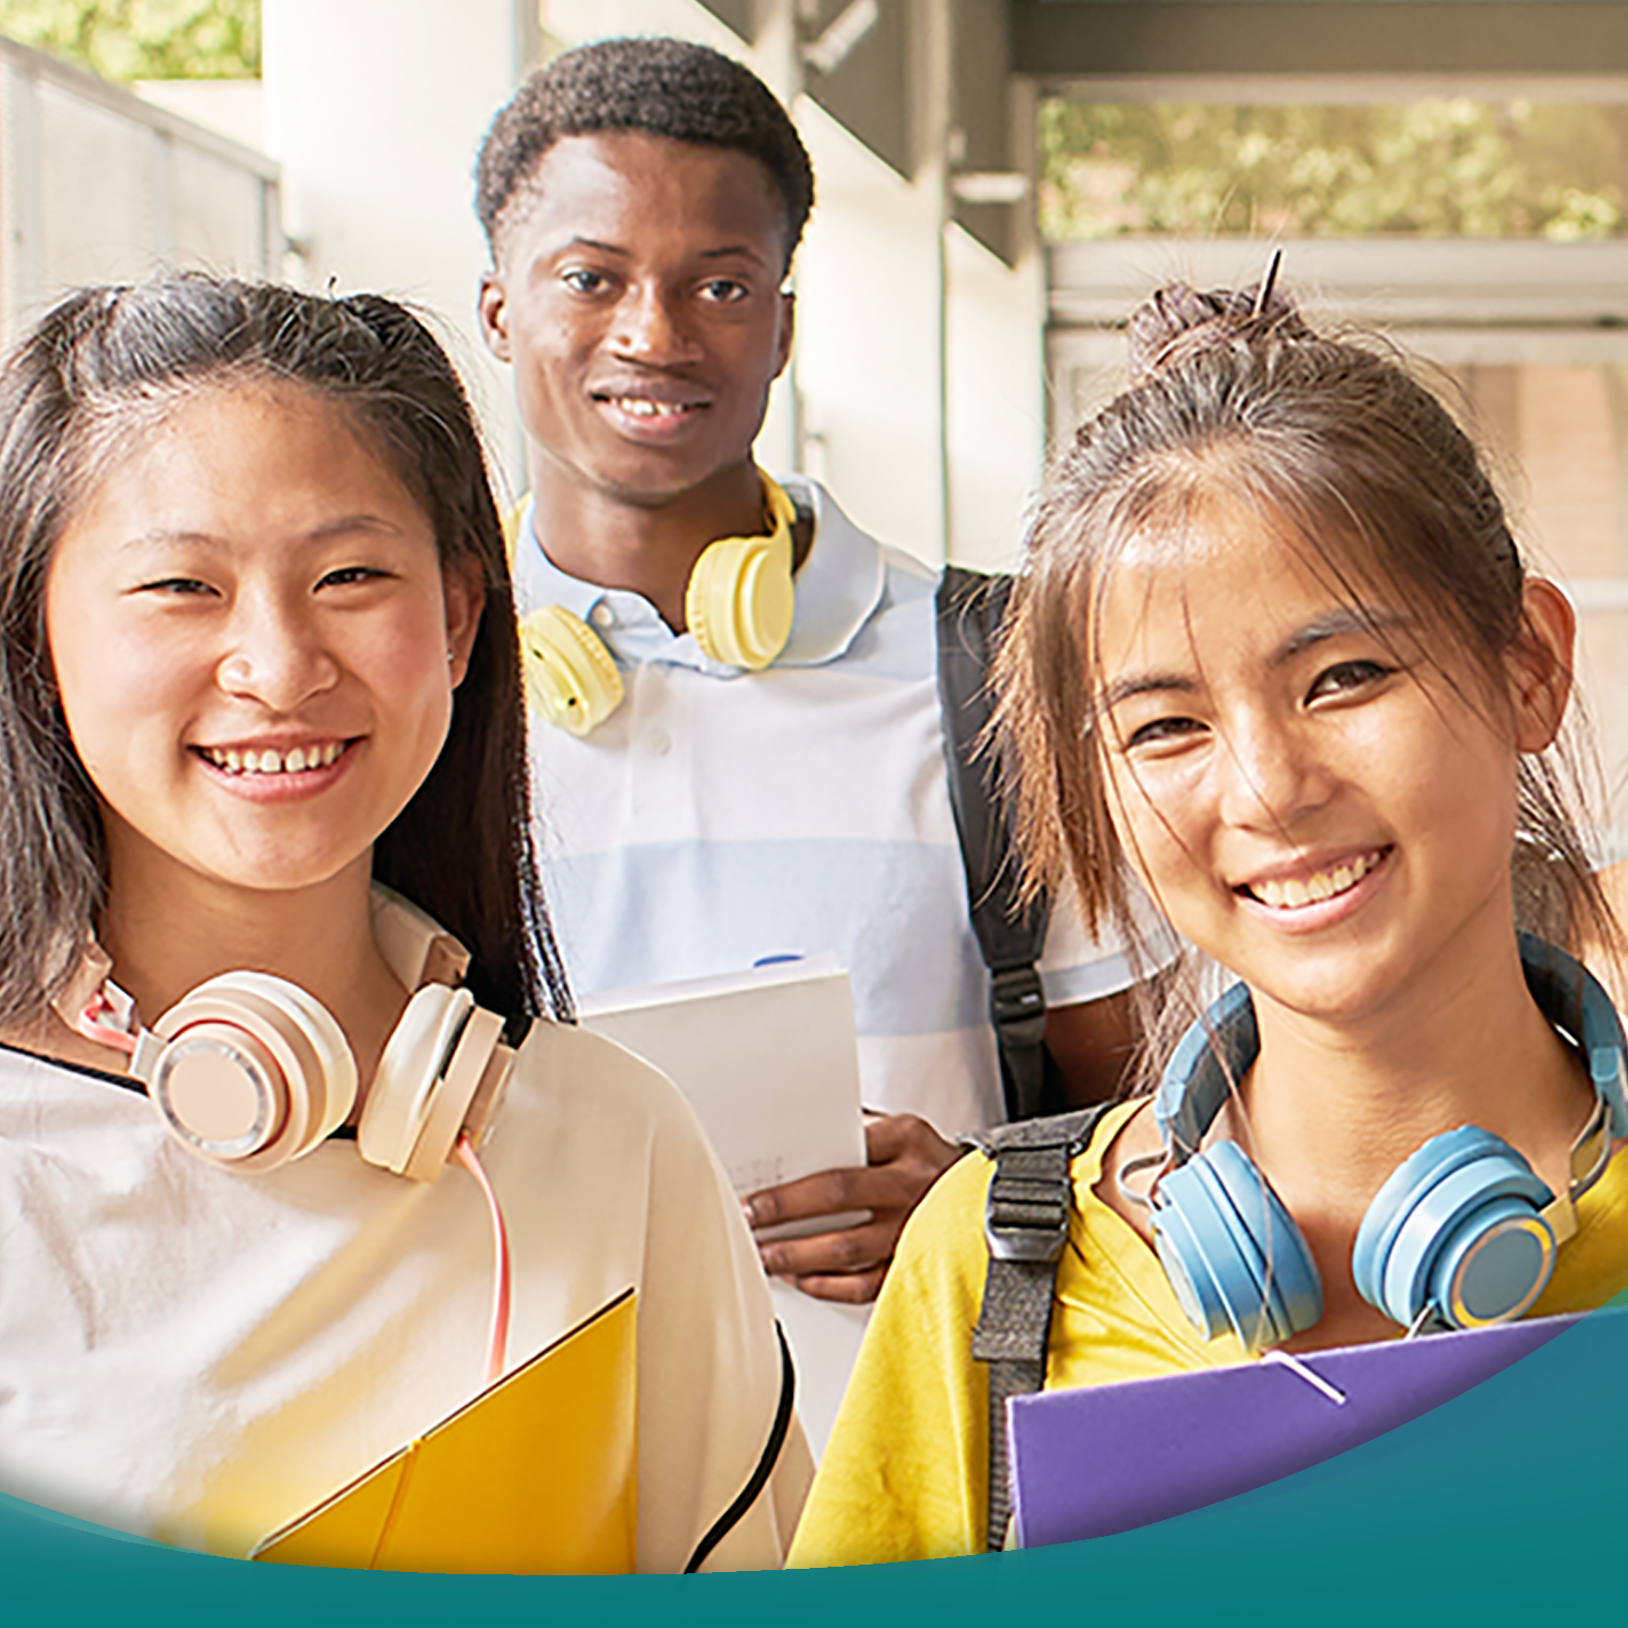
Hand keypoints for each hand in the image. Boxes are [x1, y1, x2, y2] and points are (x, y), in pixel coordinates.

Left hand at [742, 1113, 960, 1302]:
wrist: (990, 1193)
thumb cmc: (930, 1161)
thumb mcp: (900, 1131)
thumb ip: (855, 1135)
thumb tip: (789, 1155)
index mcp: (906, 1138)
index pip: (840, 1155)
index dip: (792, 1184)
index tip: (755, 1197)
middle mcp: (914, 1181)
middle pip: (838, 1197)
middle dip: (785, 1214)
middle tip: (751, 1224)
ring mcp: (920, 1225)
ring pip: (848, 1248)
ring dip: (798, 1256)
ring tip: (767, 1256)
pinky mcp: (922, 1263)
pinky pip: (868, 1284)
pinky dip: (830, 1285)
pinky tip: (804, 1279)